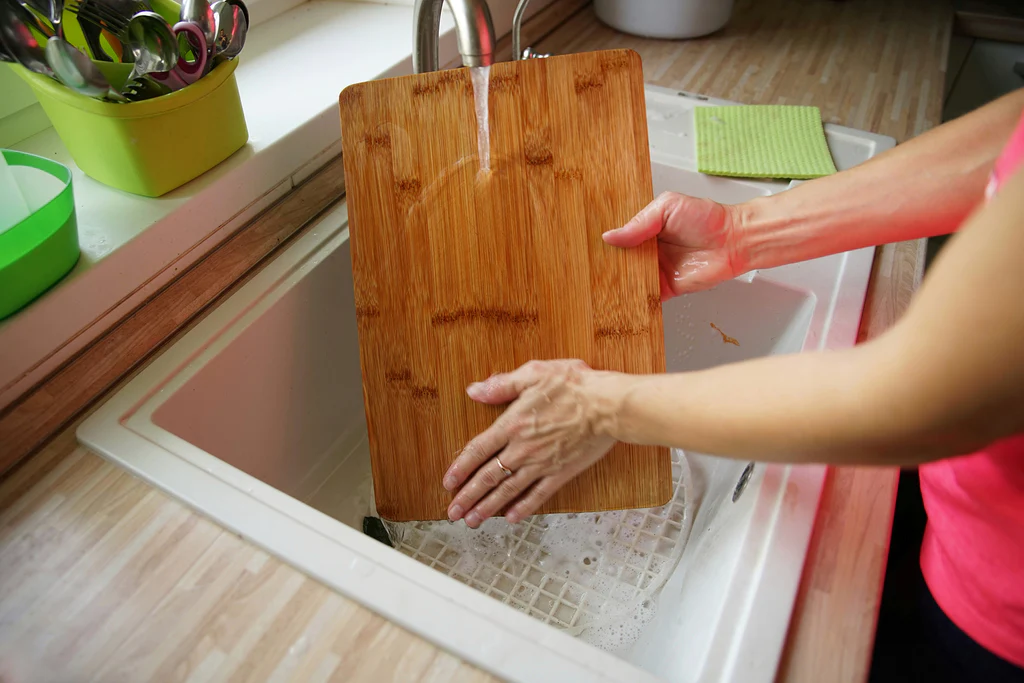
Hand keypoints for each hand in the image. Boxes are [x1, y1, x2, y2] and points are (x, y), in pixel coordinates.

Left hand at [442, 360, 619, 527]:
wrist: (608, 405)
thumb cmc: (574, 385)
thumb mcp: (534, 373)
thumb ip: (501, 385)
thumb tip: (474, 390)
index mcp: (512, 424)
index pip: (478, 450)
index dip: (460, 468)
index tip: (448, 483)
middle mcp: (522, 449)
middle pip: (488, 477)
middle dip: (468, 497)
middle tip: (453, 512)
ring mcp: (541, 464)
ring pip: (508, 490)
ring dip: (488, 507)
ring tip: (472, 521)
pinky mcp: (561, 472)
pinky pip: (538, 495)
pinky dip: (523, 508)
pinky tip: (511, 518)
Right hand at [602, 191, 744, 299]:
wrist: (734, 240)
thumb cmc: (708, 218)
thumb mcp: (667, 207)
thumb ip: (639, 223)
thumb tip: (611, 236)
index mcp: (647, 230)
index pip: (620, 239)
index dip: (606, 244)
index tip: (588, 249)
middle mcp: (650, 251)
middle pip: (621, 262)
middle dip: (607, 267)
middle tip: (589, 272)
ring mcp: (657, 271)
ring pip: (630, 281)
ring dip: (617, 285)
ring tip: (598, 288)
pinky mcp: (667, 288)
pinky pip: (646, 297)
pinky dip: (634, 301)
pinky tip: (621, 301)